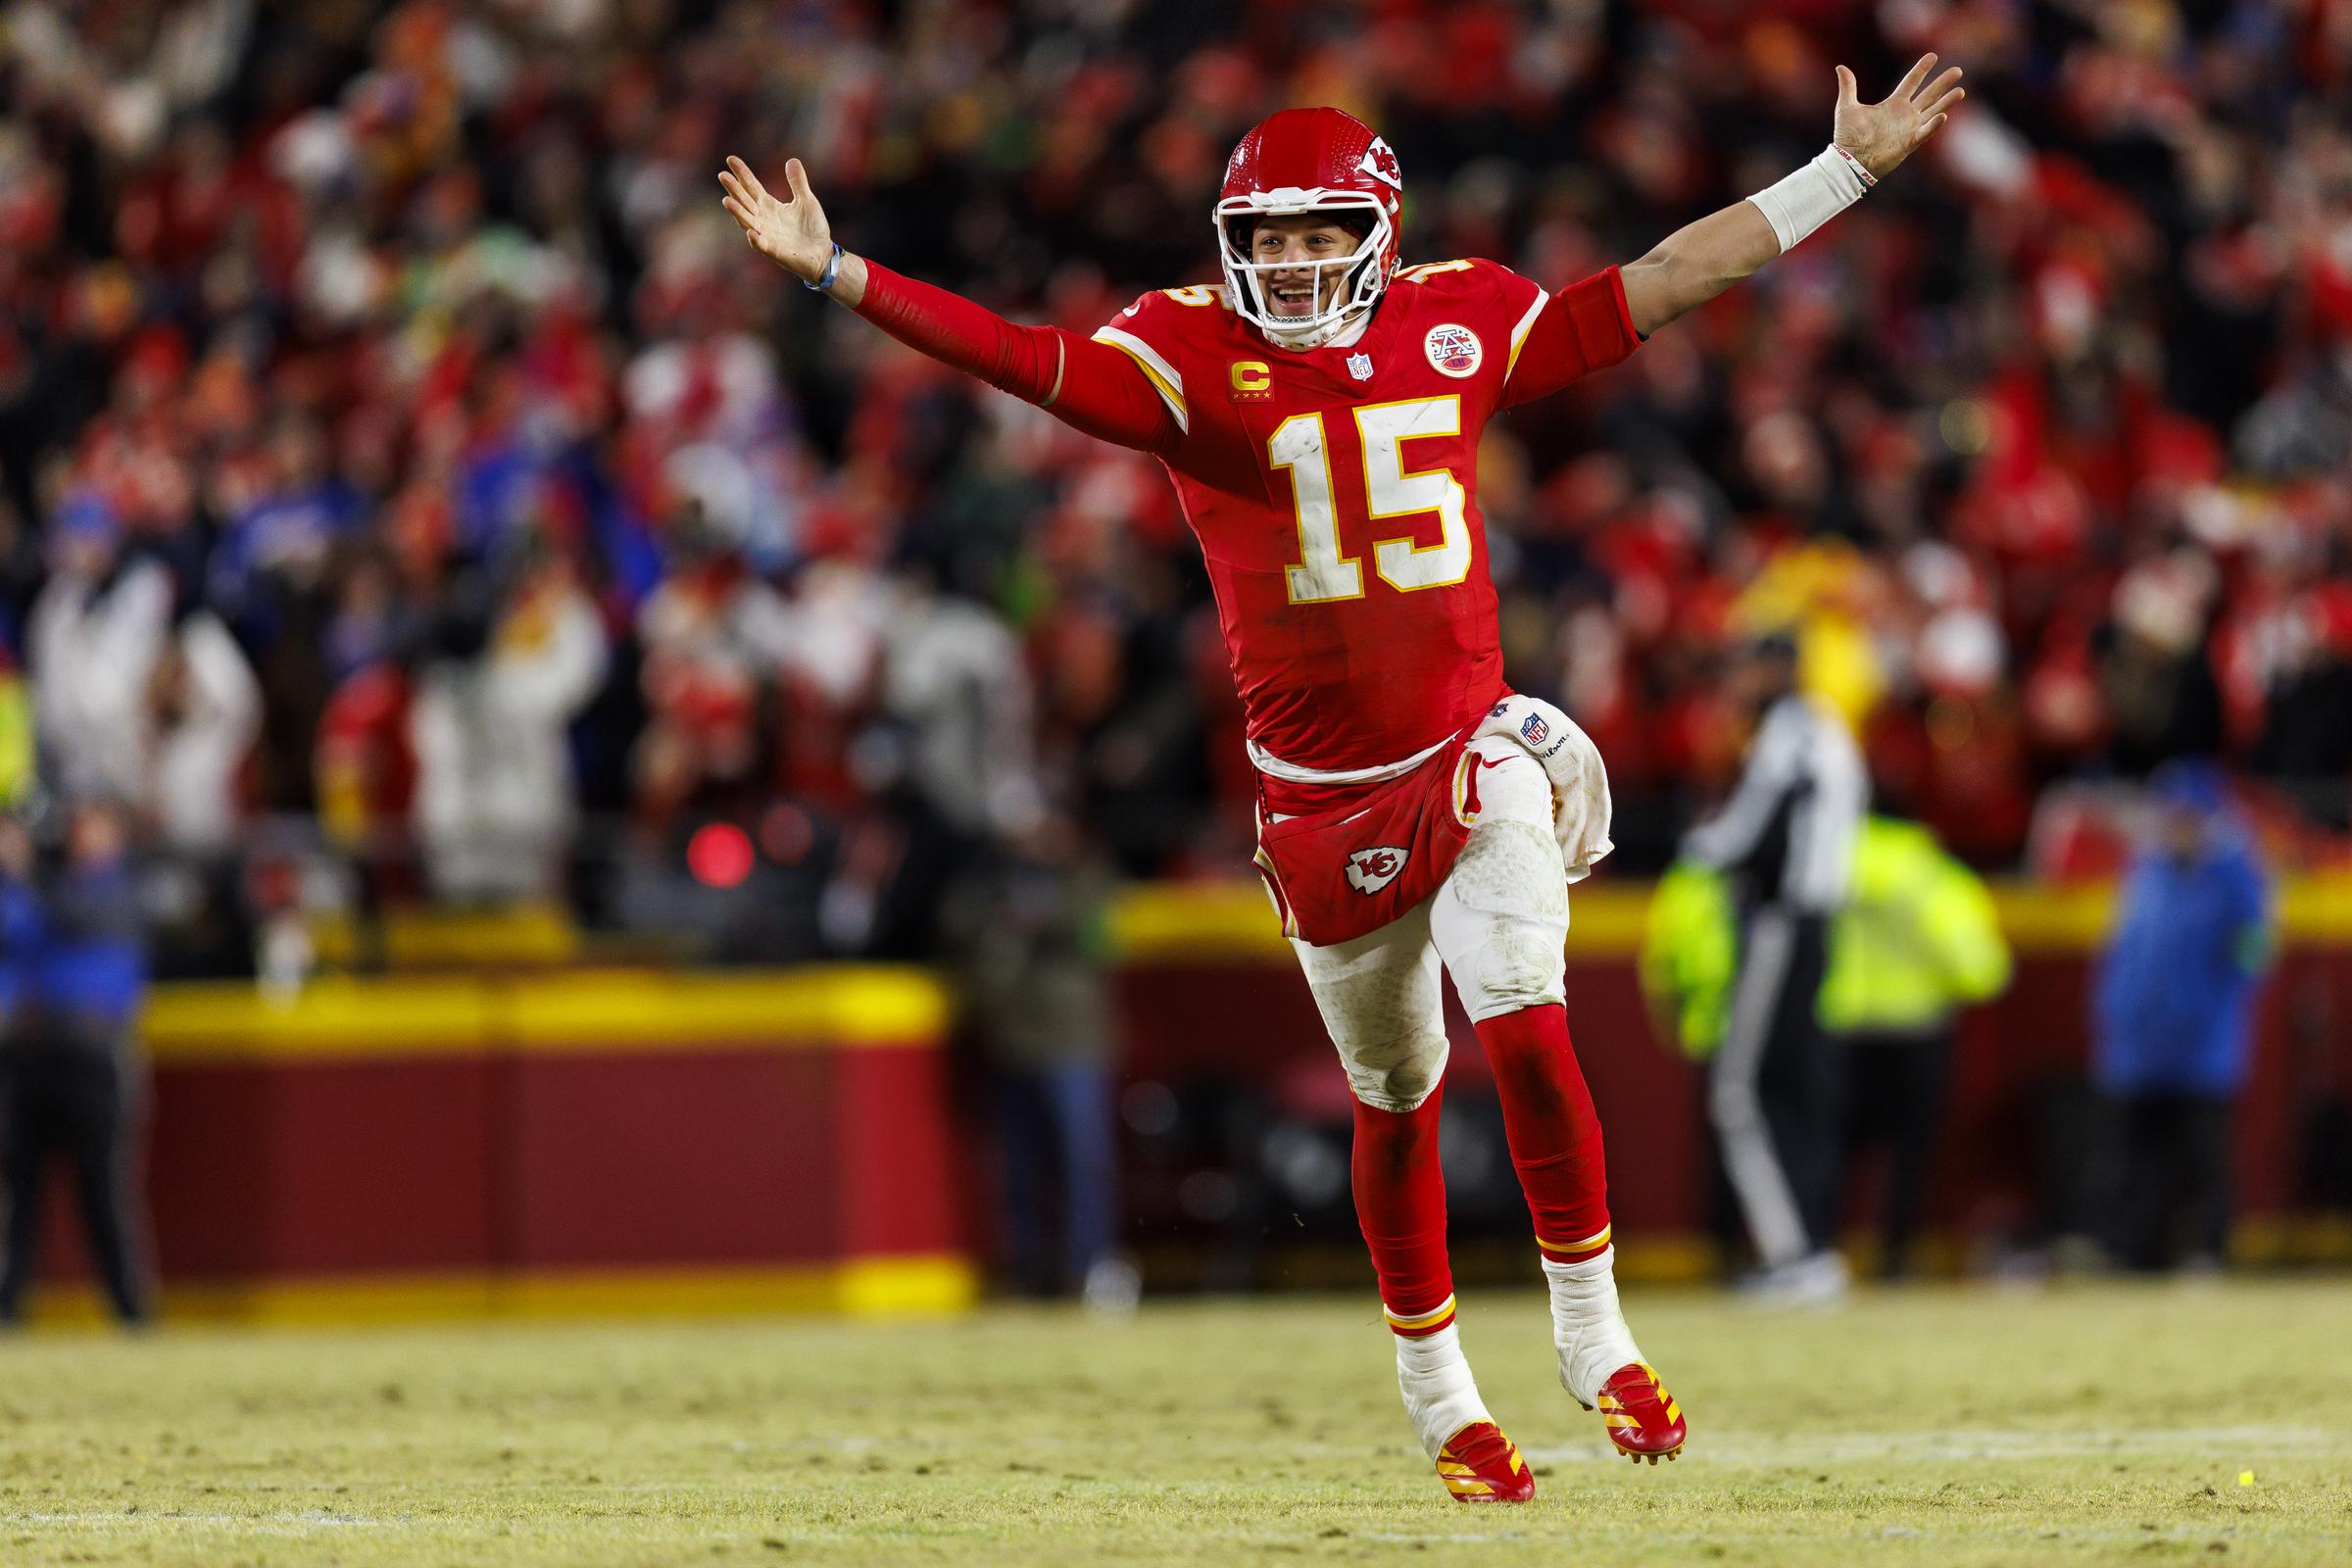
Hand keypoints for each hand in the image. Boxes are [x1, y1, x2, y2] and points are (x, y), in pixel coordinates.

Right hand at [718, 154, 833, 282]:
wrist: (823, 254)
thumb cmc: (812, 228)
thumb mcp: (806, 201)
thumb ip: (797, 183)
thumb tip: (791, 160)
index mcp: (769, 206)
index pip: (751, 186)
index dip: (742, 173)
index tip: (730, 159)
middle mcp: (763, 219)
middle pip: (745, 201)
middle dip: (734, 189)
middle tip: (722, 175)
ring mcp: (767, 235)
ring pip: (747, 222)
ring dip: (737, 213)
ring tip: (727, 201)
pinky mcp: (774, 251)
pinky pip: (762, 245)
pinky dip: (755, 239)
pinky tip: (750, 232)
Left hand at [1834, 53, 1964, 180]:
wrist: (1848, 161)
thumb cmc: (1847, 137)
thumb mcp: (1846, 108)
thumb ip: (1848, 87)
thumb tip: (1840, 67)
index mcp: (1893, 104)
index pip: (1911, 82)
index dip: (1921, 69)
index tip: (1933, 56)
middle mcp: (1904, 115)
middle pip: (1928, 95)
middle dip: (1942, 83)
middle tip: (1958, 70)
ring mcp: (1909, 129)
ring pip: (1933, 112)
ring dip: (1946, 102)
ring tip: (1961, 91)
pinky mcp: (1908, 143)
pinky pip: (1924, 132)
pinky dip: (1933, 125)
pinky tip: (1943, 116)